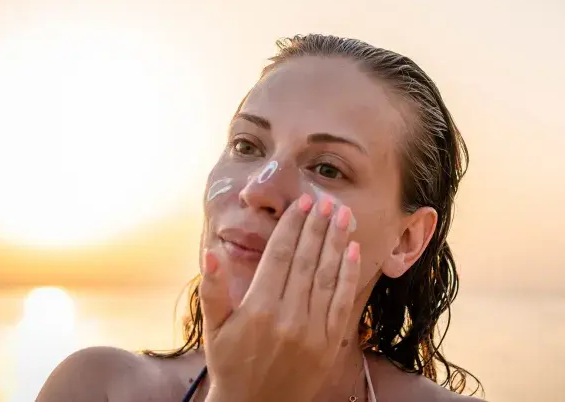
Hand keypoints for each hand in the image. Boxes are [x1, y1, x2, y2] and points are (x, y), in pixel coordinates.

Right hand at [200, 193, 360, 401]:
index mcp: (258, 308)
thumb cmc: (230, 363)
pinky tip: (353, 249)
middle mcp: (287, 317)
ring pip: (327, 276)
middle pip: (306, 260)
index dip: (292, 226)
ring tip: (343, 215)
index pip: (280, 256)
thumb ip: (213, 289)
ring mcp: (312, 331)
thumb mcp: (214, 328)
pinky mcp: (329, 343)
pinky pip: (342, 301)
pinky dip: (349, 273)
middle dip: (318, 226)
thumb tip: (211, 253)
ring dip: (337, 242)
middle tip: (327, 200)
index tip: (302, 202)